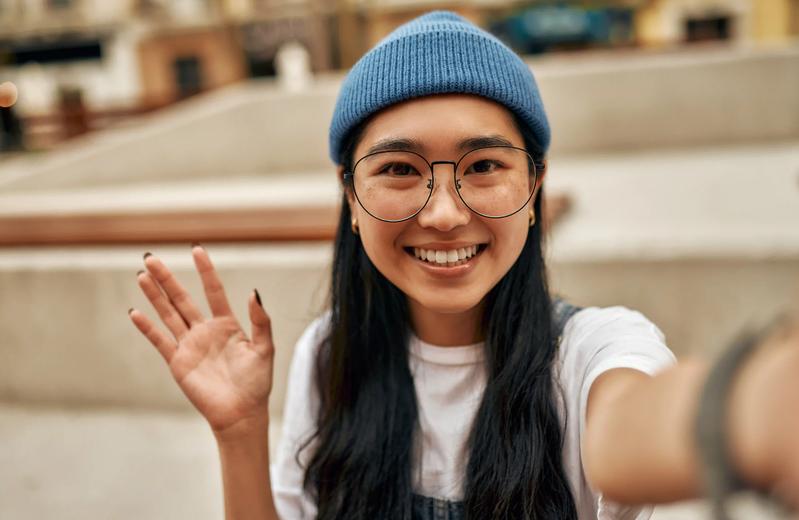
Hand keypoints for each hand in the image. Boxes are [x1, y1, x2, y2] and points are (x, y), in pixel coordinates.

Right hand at [128, 245, 274, 436]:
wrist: (241, 413)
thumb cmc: (256, 382)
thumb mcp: (264, 348)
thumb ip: (261, 320)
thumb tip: (254, 292)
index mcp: (227, 325)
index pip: (214, 291)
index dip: (205, 271)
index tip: (197, 249)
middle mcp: (205, 331)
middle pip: (182, 298)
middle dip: (167, 278)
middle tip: (151, 257)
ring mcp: (190, 346)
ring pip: (168, 314)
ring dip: (155, 296)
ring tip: (142, 275)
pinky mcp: (178, 362)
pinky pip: (160, 341)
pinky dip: (147, 327)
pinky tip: (135, 312)